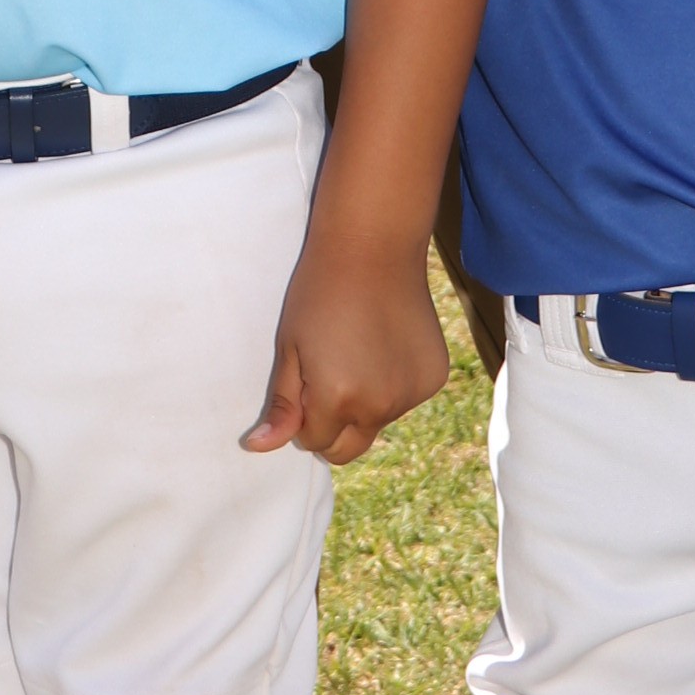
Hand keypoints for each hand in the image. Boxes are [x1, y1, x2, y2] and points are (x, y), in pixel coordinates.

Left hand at [243, 232, 450, 465]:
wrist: (373, 247)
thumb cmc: (320, 293)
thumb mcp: (290, 348)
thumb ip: (282, 405)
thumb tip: (259, 448)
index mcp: (338, 401)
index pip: (315, 442)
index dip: (305, 416)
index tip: (306, 380)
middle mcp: (379, 406)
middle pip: (349, 448)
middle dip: (334, 425)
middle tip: (329, 376)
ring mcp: (411, 394)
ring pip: (378, 422)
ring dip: (365, 403)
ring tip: (359, 350)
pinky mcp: (434, 378)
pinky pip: (405, 399)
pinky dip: (394, 384)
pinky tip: (386, 344)